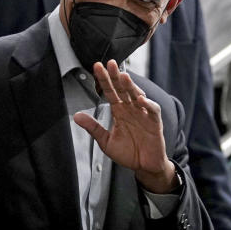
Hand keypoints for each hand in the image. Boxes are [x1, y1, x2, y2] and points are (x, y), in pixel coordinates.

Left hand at [74, 60, 177, 193]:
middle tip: (110, 63)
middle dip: (116, 76)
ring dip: (131, 86)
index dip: (104, 79)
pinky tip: (140, 99)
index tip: (96, 67)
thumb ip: (93, 127)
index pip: (110, 91)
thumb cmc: (128, 152)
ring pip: (137, 95)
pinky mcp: (154, 123)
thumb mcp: (105, 141)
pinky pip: (152, 110)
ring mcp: (143, 114)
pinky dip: (148, 104)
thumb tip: (76, 116)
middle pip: (123, 89)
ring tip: (123, 76)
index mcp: (119, 111)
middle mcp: (131, 109)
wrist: (144, 166)